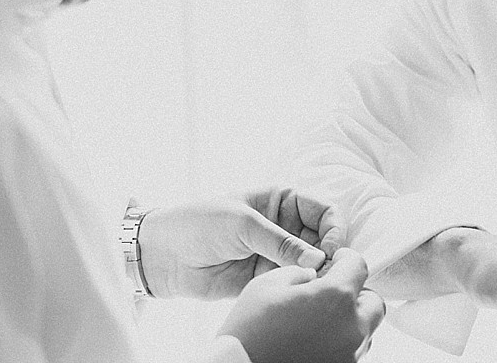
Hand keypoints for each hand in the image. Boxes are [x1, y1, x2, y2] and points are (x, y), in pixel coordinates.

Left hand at [138, 189, 344, 299]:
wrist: (162, 254)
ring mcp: (275, 253)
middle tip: (323, 272)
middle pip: (322, 239)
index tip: (330, 249)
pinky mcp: (265, 278)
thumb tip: (318, 260)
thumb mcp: (242, 223)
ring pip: (310, 264)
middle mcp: (283, 226)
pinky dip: (298, 289)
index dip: (334, 228)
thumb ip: (281, 242)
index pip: (324, 211)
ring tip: (310, 285)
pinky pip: (291, 283)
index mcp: (282, 200)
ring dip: (315, 275)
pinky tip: (293, 294)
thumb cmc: (199, 223)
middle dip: (328, 255)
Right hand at [218, 247, 385, 362]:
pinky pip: (352, 352)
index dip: (346, 259)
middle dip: (356, 294)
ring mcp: (349, 355)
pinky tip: (315, 340)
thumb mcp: (267, 285)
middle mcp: (351, 328)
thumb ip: (299, 272)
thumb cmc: (248, 331)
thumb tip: (313, 275)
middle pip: (373, 302)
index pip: (359, 266)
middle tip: (331, 293)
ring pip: (365, 330)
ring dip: (350, 320)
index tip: (336, 261)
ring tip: (320, 320)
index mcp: (336, 298)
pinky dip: (340, 342)